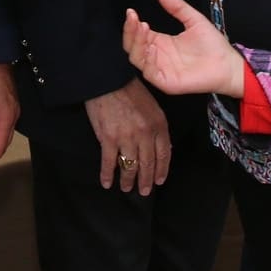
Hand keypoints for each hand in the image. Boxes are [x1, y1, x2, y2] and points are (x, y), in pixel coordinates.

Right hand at [83, 77, 171, 194]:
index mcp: (158, 125)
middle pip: (148, 164)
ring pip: (130, 166)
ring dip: (128, 180)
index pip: (164, 154)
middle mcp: (145, 134)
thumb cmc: (130, 89)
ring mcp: (126, 138)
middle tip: (144, 191)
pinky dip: (107, 175)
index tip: (159, 181)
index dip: (162, 170)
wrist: (108, 80)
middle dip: (146, 180)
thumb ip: (157, 126)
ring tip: (127, 188)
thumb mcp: (152, 106)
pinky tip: (107, 182)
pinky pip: (109, 162)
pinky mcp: (108, 139)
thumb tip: (160, 146)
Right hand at [123, 0, 246, 99]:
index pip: (138, 34)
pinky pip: (150, 74)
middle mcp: (157, 57)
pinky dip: (147, 62)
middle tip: (134, 18)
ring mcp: (161, 70)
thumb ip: (178, 7)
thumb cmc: (212, 44)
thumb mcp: (194, 20)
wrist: (228, 63)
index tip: (132, 12)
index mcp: (161, 43)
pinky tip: (152, 48)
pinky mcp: (167, 82)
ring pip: (137, 59)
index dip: (132, 24)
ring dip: (136, 44)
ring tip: (143, 29)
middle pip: (133, 47)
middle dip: (130, 32)